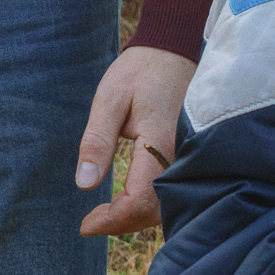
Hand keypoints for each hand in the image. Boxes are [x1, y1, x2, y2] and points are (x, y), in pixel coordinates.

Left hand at [76, 45, 195, 235]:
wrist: (173, 50)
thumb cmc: (139, 71)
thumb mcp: (109, 100)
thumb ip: (97, 141)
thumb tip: (84, 184)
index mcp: (160, 143)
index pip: (139, 201)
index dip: (111, 220)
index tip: (85, 224)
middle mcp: (181, 155)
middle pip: (155, 210)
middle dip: (122, 223)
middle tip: (91, 221)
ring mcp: (189, 155)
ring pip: (168, 205)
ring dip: (137, 215)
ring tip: (107, 213)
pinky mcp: (189, 153)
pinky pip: (174, 190)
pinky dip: (151, 203)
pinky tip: (131, 199)